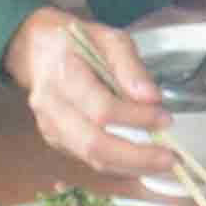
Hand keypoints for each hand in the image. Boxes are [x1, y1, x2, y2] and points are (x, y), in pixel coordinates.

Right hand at [6, 8, 180, 181]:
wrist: (36, 51)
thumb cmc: (76, 43)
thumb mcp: (109, 39)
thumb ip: (131, 67)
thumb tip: (152, 98)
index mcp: (63, 74)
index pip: (102, 108)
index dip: (136, 118)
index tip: (165, 118)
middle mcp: (52, 106)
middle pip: (94, 144)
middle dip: (136, 156)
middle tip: (170, 158)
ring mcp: (50, 127)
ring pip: (92, 158)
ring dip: (131, 166)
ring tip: (162, 162)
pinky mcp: (56, 140)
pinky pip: (90, 159)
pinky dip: (119, 164)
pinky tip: (141, 160)